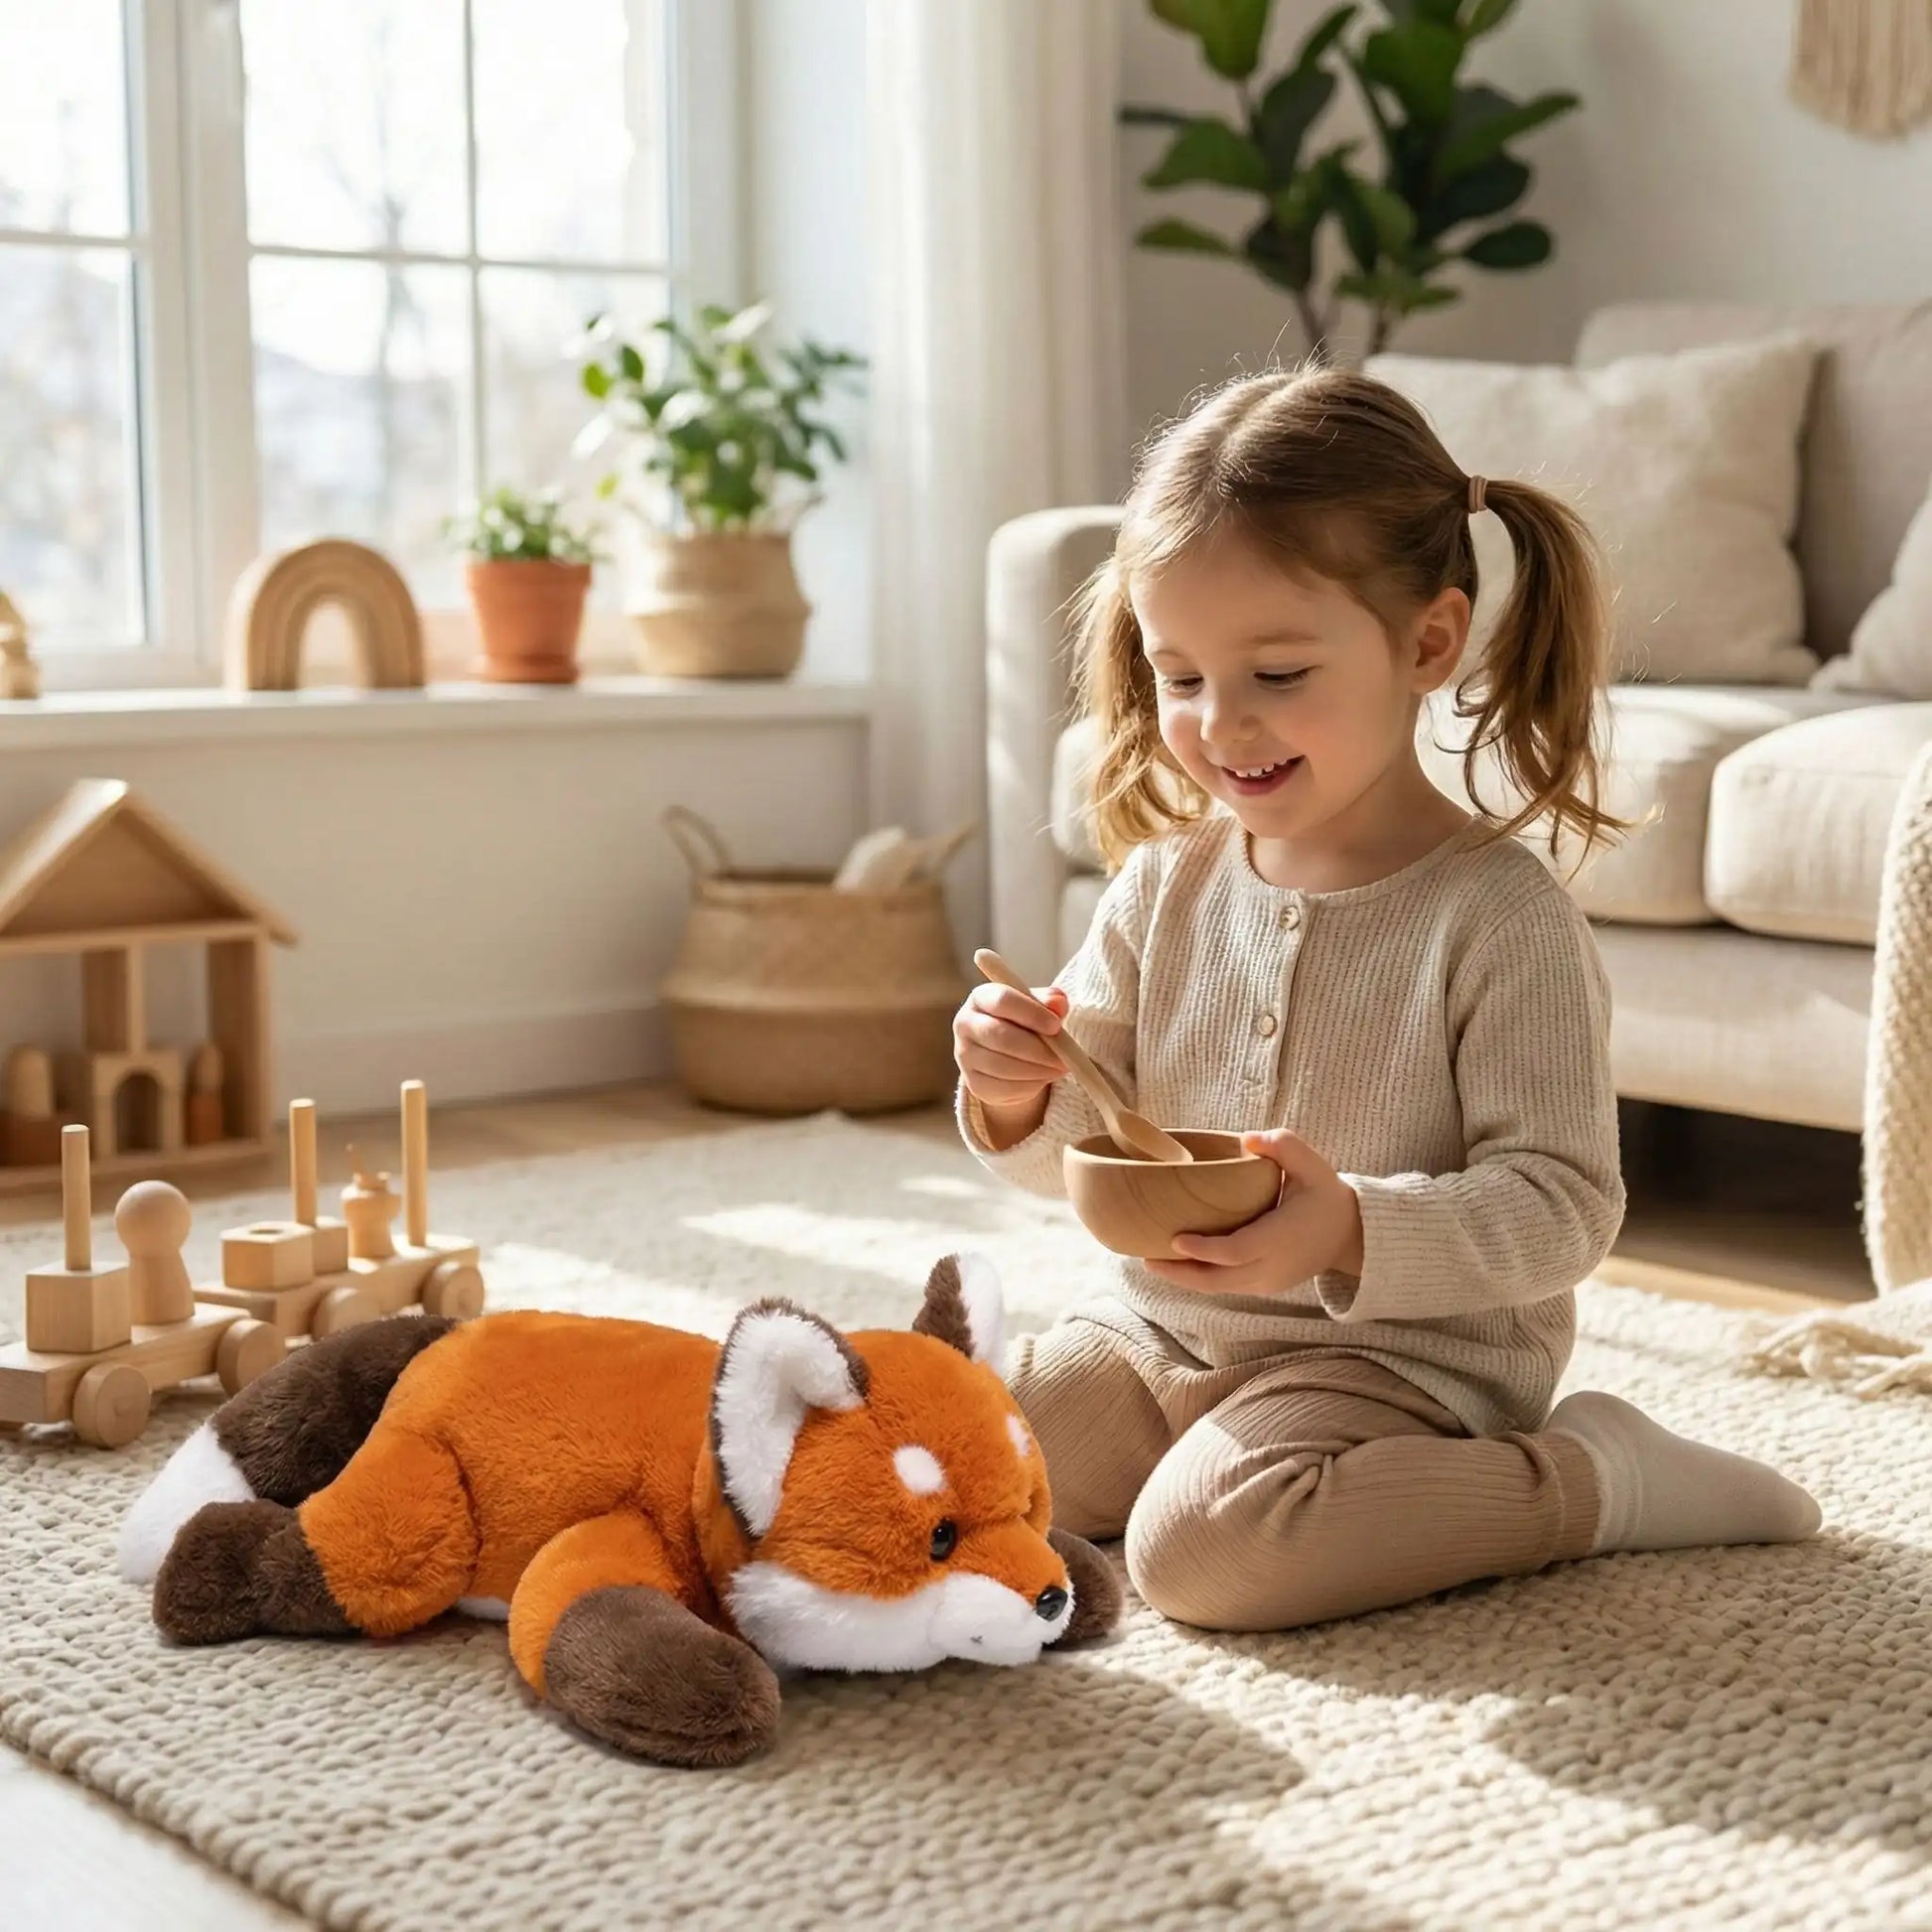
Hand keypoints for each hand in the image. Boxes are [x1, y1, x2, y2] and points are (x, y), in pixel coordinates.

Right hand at [953, 981, 1071, 1114]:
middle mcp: (965, 1024)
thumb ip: (1049, 1001)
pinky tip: (1042, 1078)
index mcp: (981, 998)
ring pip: (1002, 1066)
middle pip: (1000, 1037)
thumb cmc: (1023, 1022)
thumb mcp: (1037, 1007)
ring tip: (1059, 1068)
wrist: (1005, 1053)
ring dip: (1037, 1070)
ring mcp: (965, 1056)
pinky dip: (1029, 1086)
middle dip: (1038, 1050)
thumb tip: (1058, 1003)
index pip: (1002, 1001)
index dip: (1031, 1013)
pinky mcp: (973, 1083)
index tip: (1056, 1026)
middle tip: (1064, 1058)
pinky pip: (1004, 1088)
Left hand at [1144, 1128, 1363, 1295]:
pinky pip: (1227, 1286)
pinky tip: (1178, 1264)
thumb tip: (1248, 1140)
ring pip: (1219, 1287)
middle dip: (1180, 1273)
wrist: (1349, 1233)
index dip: (1203, 1249)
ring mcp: (1268, 1282)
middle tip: (1145, 1258)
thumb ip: (1284, 1146)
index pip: (1236, 1251)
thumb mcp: (1311, 1164)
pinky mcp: (1264, 1286)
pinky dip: (1201, 1278)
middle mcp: (1272, 1267)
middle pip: (1218, 1279)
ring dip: (1185, 1279)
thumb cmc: (1325, 1194)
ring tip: (1152, 1262)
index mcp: (1281, 1239)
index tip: (1174, 1239)